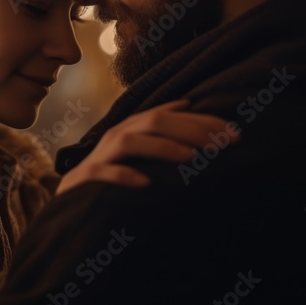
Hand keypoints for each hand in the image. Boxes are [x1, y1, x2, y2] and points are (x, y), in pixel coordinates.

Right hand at [56, 100, 238, 194]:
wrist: (70, 200)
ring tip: (191, 159)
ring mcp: (101, 156)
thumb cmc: (111, 174)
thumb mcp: (136, 150)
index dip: (203, 120)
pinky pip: (104, 174)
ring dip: (162, 148)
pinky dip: (124, 176)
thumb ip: (158, 130)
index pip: (170, 114)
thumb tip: (188, 104)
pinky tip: (145, 184)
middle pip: (154, 121)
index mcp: (133, 128)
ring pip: (130, 142)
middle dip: (192, 130)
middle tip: (224, 144)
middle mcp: (117, 136)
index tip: (235, 134)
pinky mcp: (86, 179)